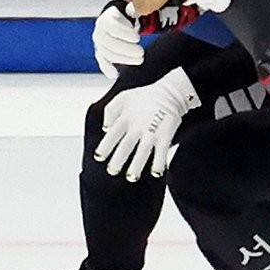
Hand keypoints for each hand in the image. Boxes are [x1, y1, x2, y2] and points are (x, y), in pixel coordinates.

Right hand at [92, 1, 143, 79]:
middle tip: (141, 52)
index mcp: (105, 20)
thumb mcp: (131, 9)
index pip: (112, 28)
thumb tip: (135, 9)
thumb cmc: (126, 15)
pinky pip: (102, 62)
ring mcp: (99, 44)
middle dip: (127, 49)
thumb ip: (134, 9)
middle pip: (110, 43)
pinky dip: (107, 68)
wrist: (118, 19)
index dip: (125, 33)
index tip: (137, 37)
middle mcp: (99, 32)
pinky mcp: (101, 53)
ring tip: (139, 59)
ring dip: (124, 59)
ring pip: (108, 54)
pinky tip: (114, 74)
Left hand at [95, 66, 200, 180]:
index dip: (105, 146)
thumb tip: (105, 128)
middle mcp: (137, 126)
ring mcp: (151, 131)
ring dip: (136, 165)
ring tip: (131, 177)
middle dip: (118, 159)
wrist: (170, 92)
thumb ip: (110, 111)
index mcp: (126, 118)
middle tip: (112, 171)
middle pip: (126, 145)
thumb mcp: (122, 97)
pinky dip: (159, 162)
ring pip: (142, 151)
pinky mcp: (165, 134)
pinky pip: (162, 151)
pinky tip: (156, 173)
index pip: (113, 134)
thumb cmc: (145, 96)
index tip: (99, 157)